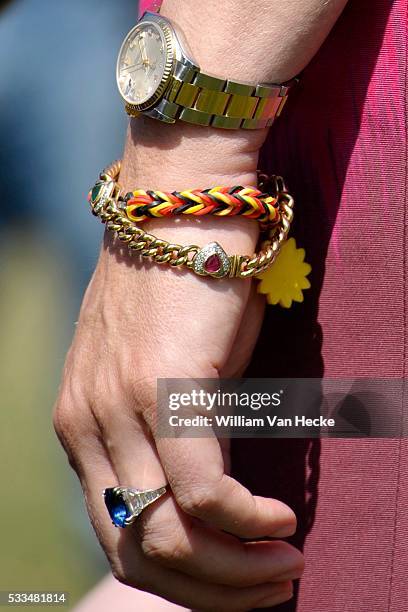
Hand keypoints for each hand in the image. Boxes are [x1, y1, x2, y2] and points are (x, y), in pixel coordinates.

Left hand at [54, 120, 303, 610]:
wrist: (179, 201)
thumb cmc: (179, 284)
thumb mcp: (161, 368)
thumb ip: (167, 431)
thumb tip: (205, 495)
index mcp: (78, 426)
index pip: (116, 537)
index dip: (179, 578)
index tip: (235, 580)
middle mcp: (87, 426)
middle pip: (138, 552)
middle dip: (210, 590)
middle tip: (270, 587)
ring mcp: (120, 409)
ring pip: (169, 535)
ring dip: (234, 569)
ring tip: (284, 565)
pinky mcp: (165, 387)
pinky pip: (205, 491)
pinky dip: (248, 522)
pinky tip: (283, 520)